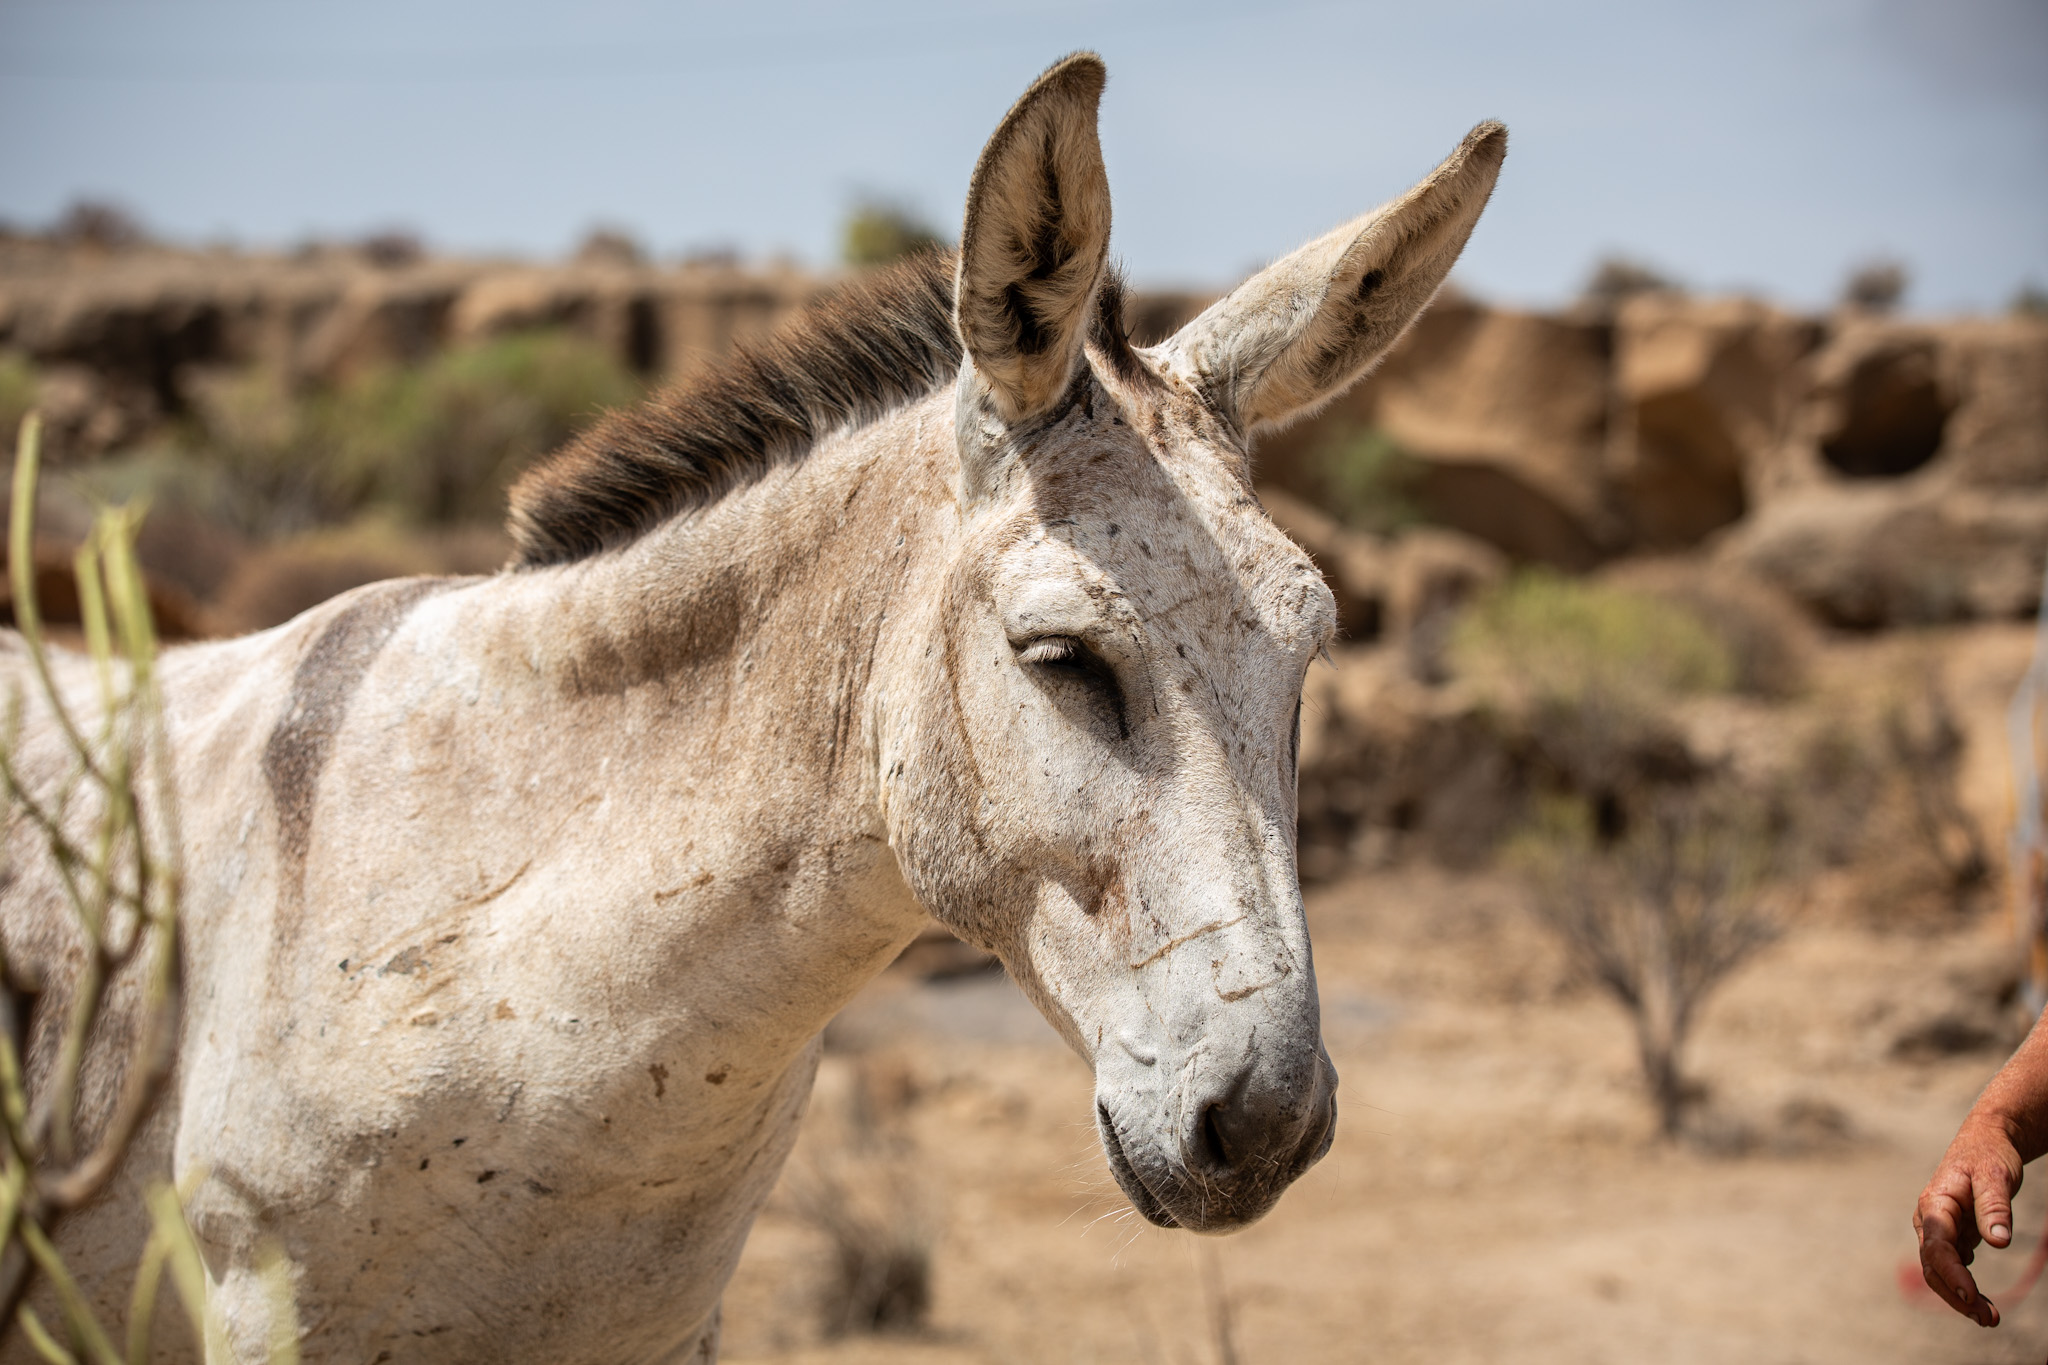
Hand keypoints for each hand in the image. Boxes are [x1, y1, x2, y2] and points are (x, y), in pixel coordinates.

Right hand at [1916, 1113, 2025, 1325]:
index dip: (1952, 1273)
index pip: (1937, 1246)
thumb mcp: (1996, 1175)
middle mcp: (1930, 1221)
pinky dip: (1965, 1288)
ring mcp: (1939, 1231)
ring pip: (1940, 1271)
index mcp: (1934, 1204)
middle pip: (1934, 1266)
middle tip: (1989, 1318)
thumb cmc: (1989, 1155)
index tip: (1972, 1295)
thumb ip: (1995, 1206)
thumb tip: (2000, 1241)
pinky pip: (1953, 1268)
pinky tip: (1983, 1303)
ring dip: (1960, 1296)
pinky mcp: (1953, 1237)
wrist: (1985, 1142)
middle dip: (1957, 1294)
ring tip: (1990, 1318)